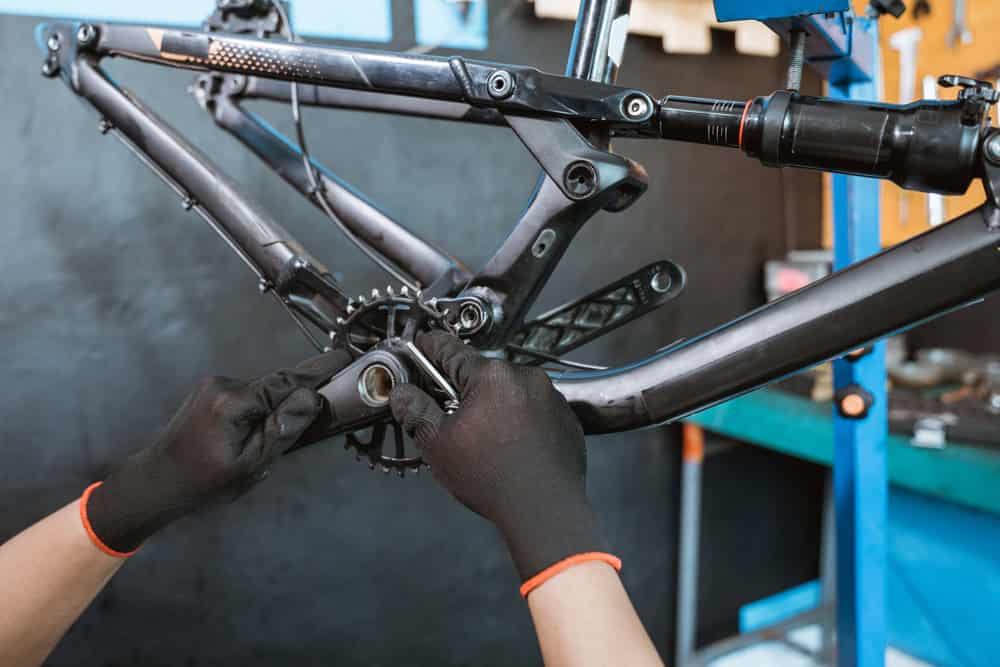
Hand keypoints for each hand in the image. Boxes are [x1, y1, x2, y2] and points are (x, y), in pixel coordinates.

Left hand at [85, 349, 351, 553]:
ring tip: (272, 440)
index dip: (319, 371)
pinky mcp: (210, 391)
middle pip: (276, 385)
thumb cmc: (204, 482)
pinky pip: (249, 397)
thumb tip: (311, 398)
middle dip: (296, 399)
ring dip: (275, 409)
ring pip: (262, 392)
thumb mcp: (251, 464)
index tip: (347, 358)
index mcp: (233, 401)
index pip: (286, 381)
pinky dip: (260, 410)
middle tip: (318, 417)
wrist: (156, 482)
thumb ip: (283, 429)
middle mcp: (223, 384)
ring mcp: (214, 385)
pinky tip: (254, 435)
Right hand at [390, 332, 610, 584]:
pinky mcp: (567, 417)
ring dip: (495, 405)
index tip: (422, 345)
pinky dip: (522, 420)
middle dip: (465, 390)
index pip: (451, 350)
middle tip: (451, 418)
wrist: (545, 509)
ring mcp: (552, 396)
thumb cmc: (488, 476)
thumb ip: (417, 412)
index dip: (431, 348)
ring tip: (486, 440)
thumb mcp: (439, 445)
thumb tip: (402, 393)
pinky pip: (535, 410)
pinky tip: (513, 447)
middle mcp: (526, 376)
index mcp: (491, 375)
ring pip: (510, 392)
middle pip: (483, 375)